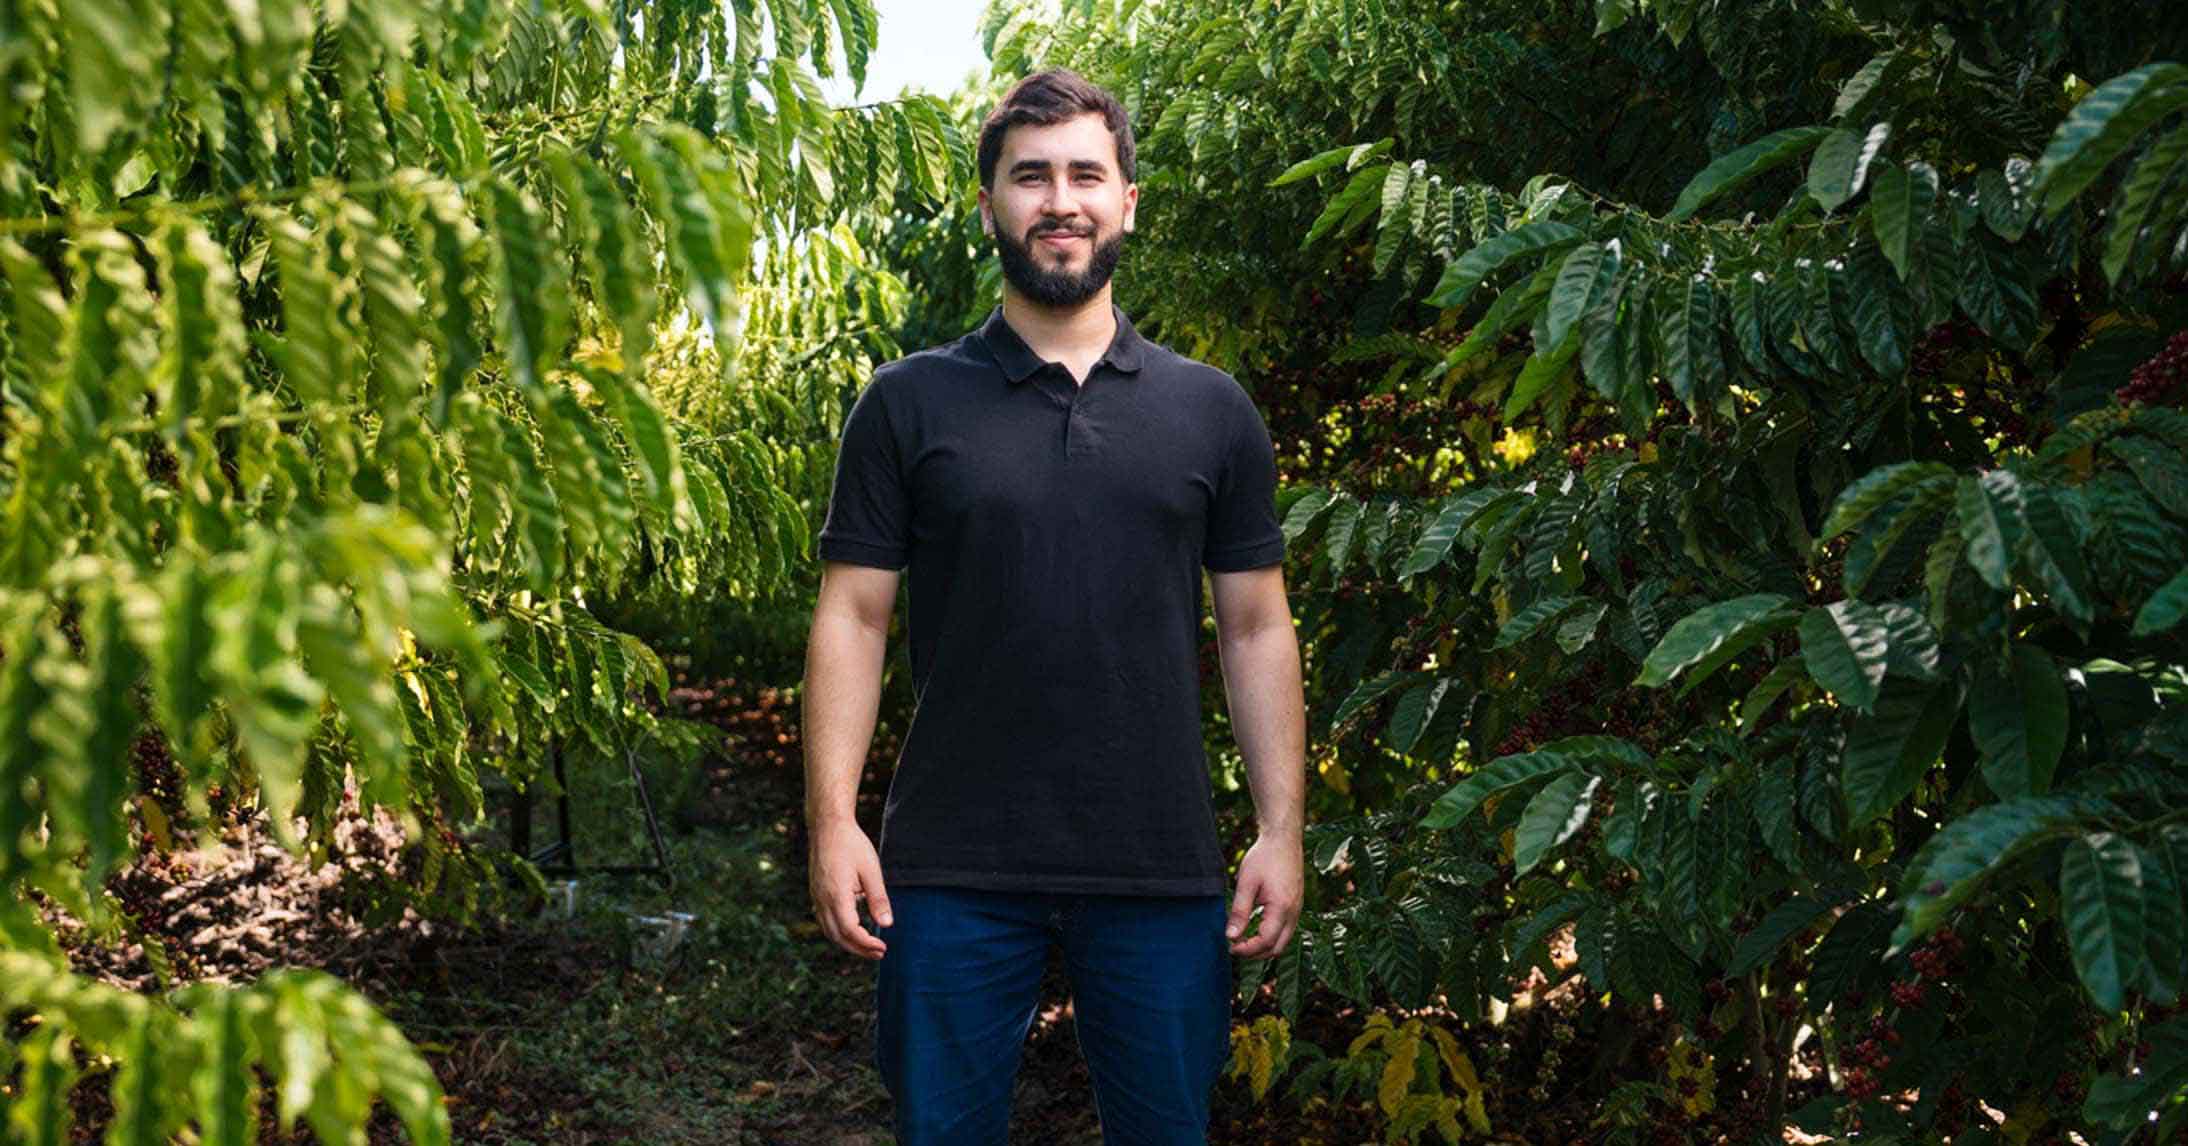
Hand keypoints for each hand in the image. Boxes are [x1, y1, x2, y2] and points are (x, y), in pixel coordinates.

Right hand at [808, 820, 892, 959]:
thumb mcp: (871, 870)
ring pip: (829, 931)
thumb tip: (887, 924)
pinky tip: (854, 930)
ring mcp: (816, 898)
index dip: (866, 943)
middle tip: (879, 952)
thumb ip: (878, 898)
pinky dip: (838, 932)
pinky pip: (825, 921)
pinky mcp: (816, 894)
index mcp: (837, 895)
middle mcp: (822, 900)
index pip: (850, 930)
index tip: (883, 947)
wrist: (828, 827)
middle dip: (859, 949)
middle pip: (838, 937)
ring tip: (868, 946)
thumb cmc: (852, 845)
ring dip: (848, 943)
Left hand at [1225, 830, 1302, 958]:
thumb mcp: (1246, 883)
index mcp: (1282, 907)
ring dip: (1263, 947)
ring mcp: (1297, 910)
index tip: (1230, 946)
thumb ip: (1239, 912)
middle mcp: (1294, 912)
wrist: (1283, 839)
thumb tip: (1231, 937)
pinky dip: (1271, 937)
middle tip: (1234, 948)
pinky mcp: (1296, 906)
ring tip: (1242, 941)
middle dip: (1255, 954)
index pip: (1266, 941)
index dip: (1247, 949)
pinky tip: (1255, 930)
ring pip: (1283, 942)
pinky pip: (1285, 931)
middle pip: (1277, 948)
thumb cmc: (1264, 857)